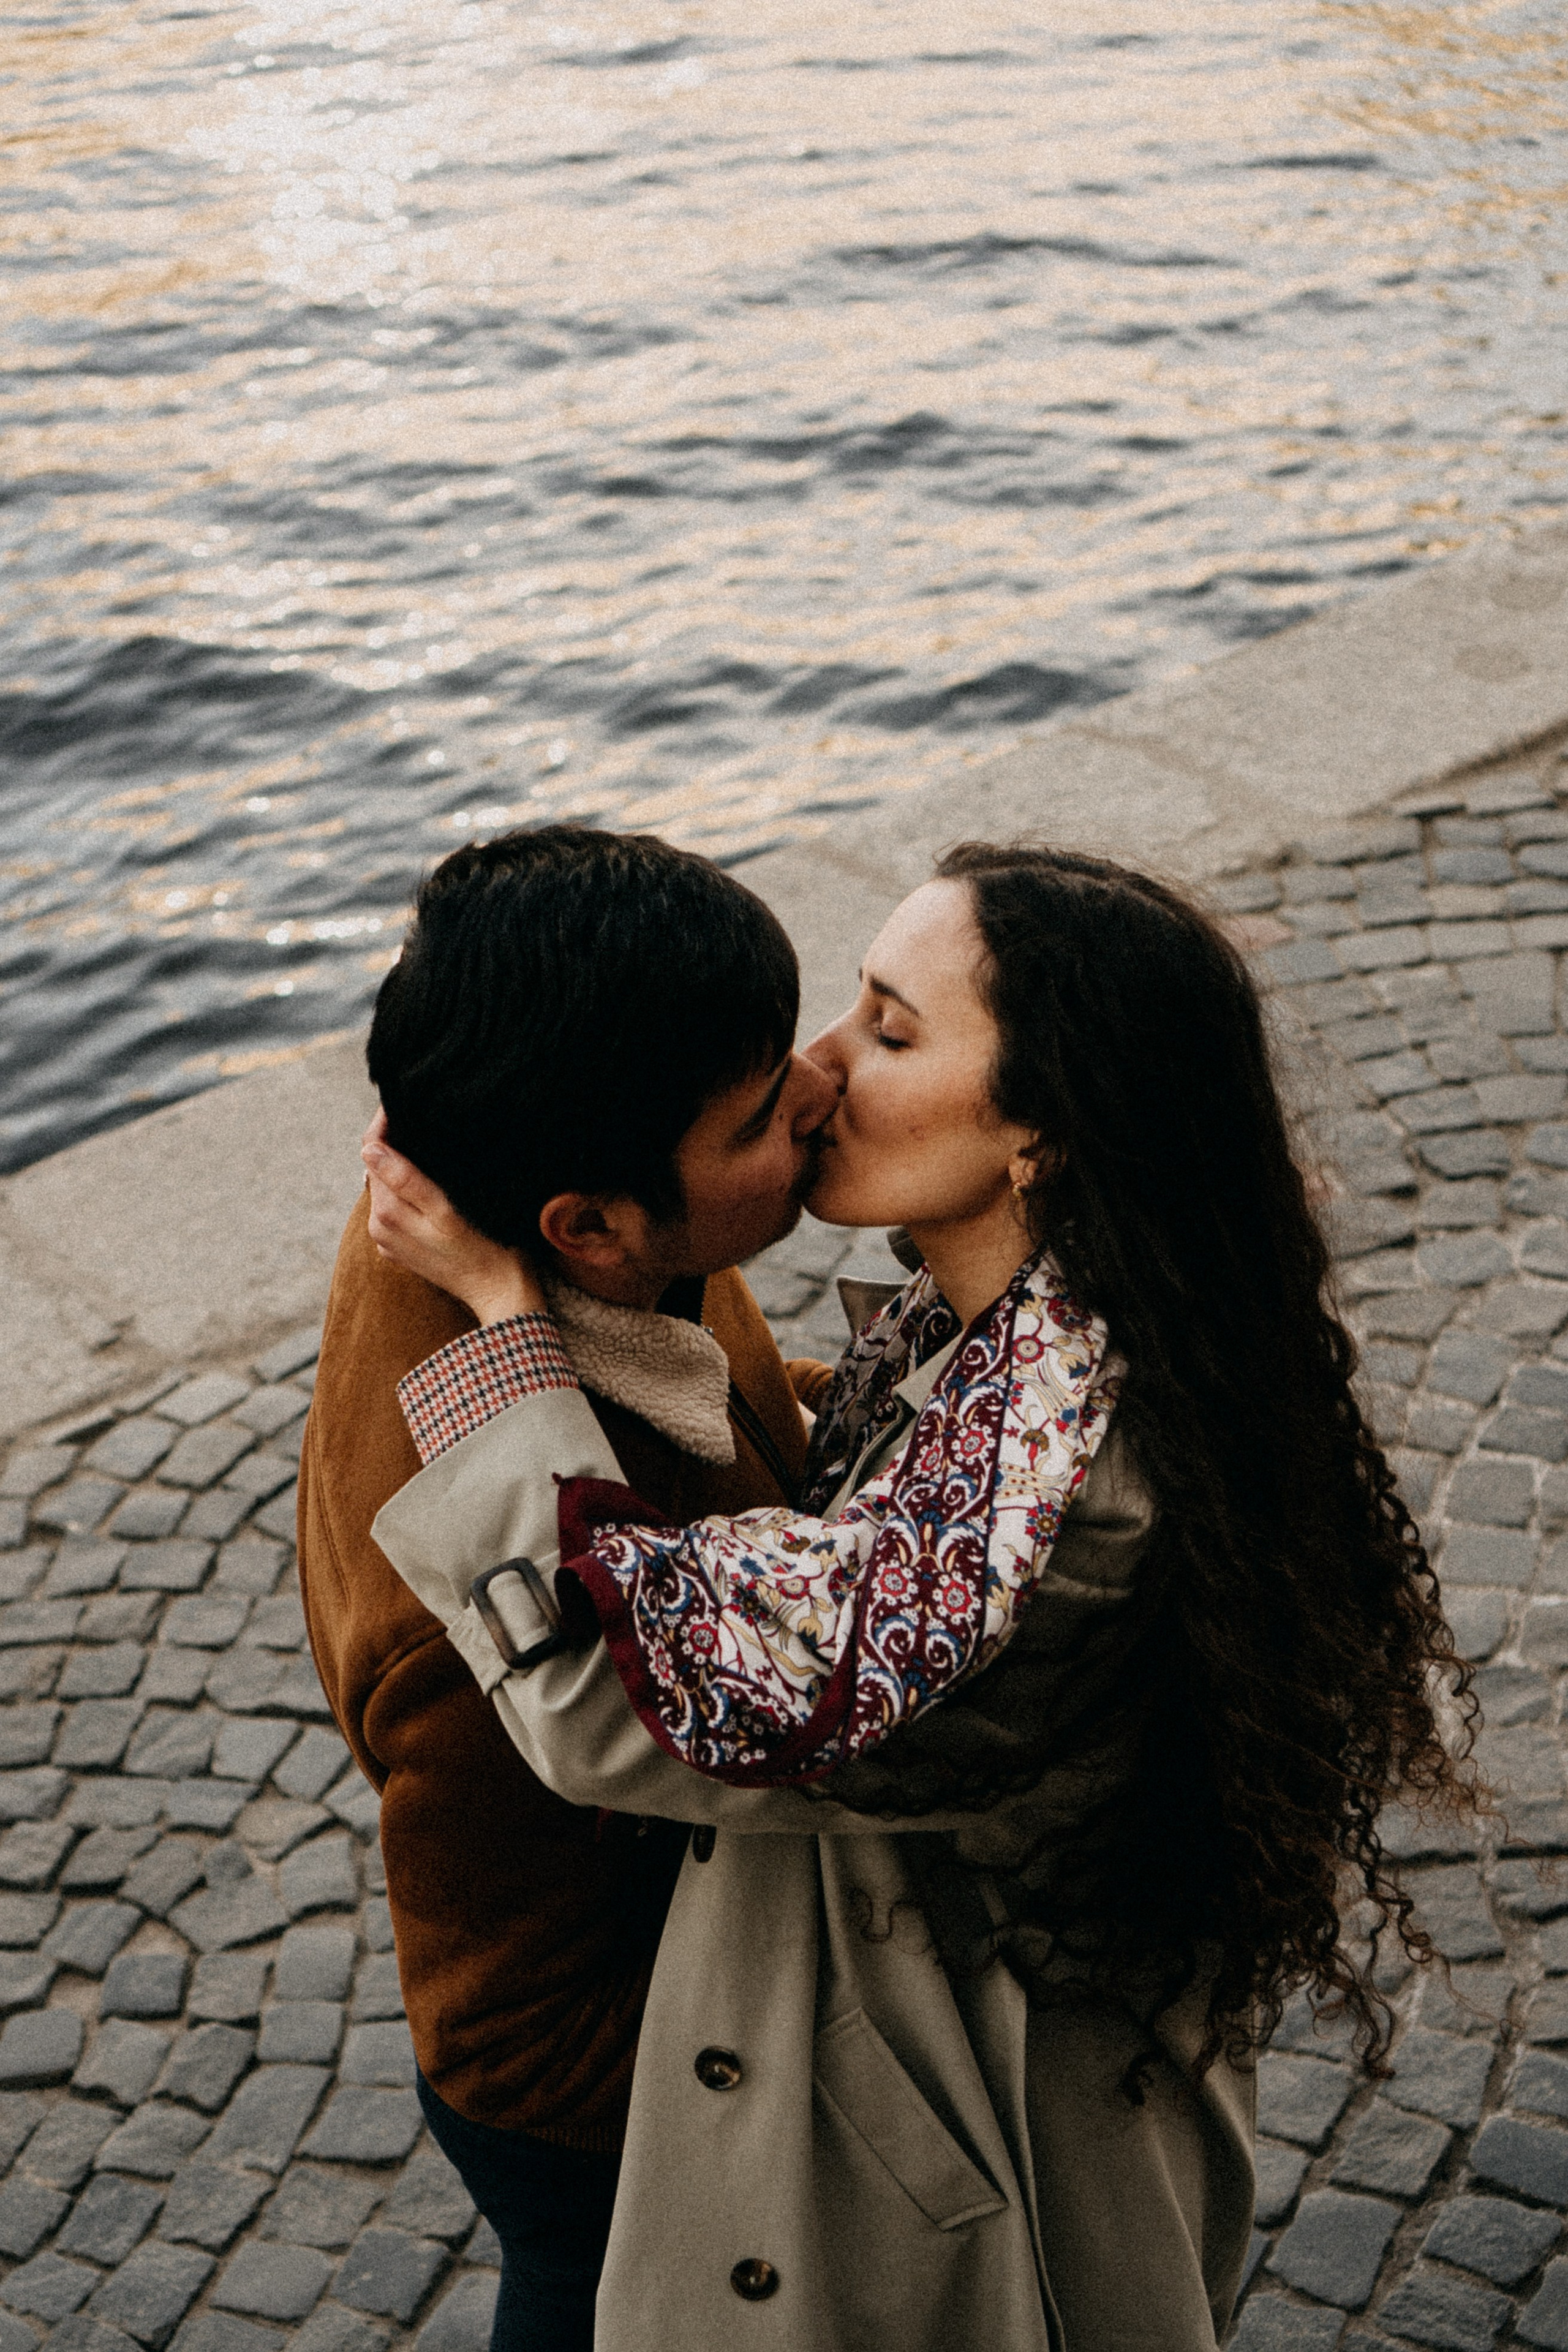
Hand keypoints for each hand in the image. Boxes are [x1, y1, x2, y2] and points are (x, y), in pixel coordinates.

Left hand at [361, 1110, 548, 1323]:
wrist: (501, 1295)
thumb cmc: (485, 1251)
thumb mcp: (445, 1211)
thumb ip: (405, 1180)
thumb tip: (369, 1147)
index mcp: (387, 1213)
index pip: (372, 1150)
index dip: (385, 1122)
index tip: (404, 1098)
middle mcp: (380, 1226)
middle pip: (376, 1166)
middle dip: (393, 1140)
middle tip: (420, 1113)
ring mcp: (390, 1239)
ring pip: (386, 1185)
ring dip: (401, 1163)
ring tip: (428, 1141)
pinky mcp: (404, 1247)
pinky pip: (398, 1206)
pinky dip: (408, 1188)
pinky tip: (433, 1180)